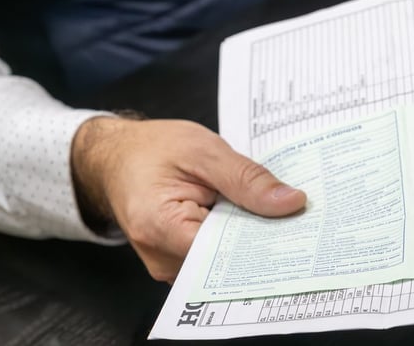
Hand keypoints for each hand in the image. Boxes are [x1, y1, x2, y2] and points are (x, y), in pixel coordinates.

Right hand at [71, 117, 305, 281]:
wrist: (115, 156)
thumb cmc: (151, 148)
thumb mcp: (202, 149)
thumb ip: (246, 178)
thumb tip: (290, 203)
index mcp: (161, 226)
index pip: (227, 252)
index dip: (265, 237)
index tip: (298, 223)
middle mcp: (161, 257)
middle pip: (228, 260)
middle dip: (262, 236)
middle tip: (294, 211)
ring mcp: (168, 264)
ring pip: (224, 260)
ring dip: (248, 235)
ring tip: (267, 208)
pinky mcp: (177, 260)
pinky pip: (215, 255)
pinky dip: (233, 236)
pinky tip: (245, 216)